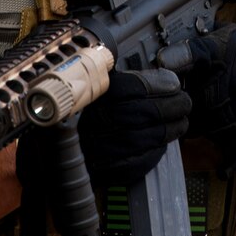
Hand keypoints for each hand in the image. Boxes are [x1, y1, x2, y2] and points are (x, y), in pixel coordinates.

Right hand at [77, 68, 191, 185]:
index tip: (174, 84)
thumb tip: (160, 65)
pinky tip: (160, 143)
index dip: (159, 85)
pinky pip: (133, 164)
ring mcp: (94, 146)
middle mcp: (91, 119)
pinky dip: (152, 153)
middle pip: (143, 113)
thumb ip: (121, 72)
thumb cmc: (82, 105)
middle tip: (184, 103)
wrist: (51, 142)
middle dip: (171, 108)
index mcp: (90, 92)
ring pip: (142, 139)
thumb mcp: (96, 79)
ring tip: (180, 123)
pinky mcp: (98, 169)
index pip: (133, 87)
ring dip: (168, 130)